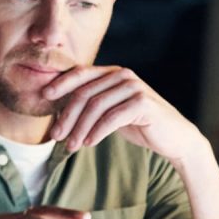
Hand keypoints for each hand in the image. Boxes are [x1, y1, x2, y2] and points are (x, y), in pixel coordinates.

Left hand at [44, 65, 203, 160]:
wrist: (174, 138)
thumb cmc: (138, 124)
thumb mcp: (109, 112)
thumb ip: (89, 105)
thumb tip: (56, 111)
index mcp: (112, 73)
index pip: (80, 74)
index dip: (60, 84)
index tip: (44, 97)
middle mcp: (122, 75)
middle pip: (84, 93)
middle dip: (67, 116)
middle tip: (56, 136)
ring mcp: (134, 87)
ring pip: (96, 106)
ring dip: (80, 128)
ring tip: (71, 146)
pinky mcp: (143, 102)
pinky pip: (112, 117)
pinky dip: (98, 131)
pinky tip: (89, 143)